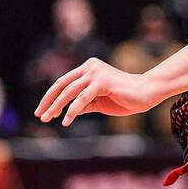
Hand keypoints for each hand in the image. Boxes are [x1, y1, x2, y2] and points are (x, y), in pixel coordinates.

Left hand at [35, 58, 163, 127]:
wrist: (147, 93)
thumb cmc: (125, 98)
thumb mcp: (99, 102)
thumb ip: (84, 103)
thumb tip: (68, 112)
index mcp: (88, 68)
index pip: (63, 82)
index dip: (50, 96)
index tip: (42, 110)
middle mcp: (90, 67)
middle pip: (62, 85)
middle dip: (49, 101)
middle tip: (40, 116)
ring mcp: (96, 73)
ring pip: (69, 91)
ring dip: (57, 106)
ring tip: (48, 118)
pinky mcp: (102, 82)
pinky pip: (82, 99)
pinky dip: (72, 111)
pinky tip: (66, 121)